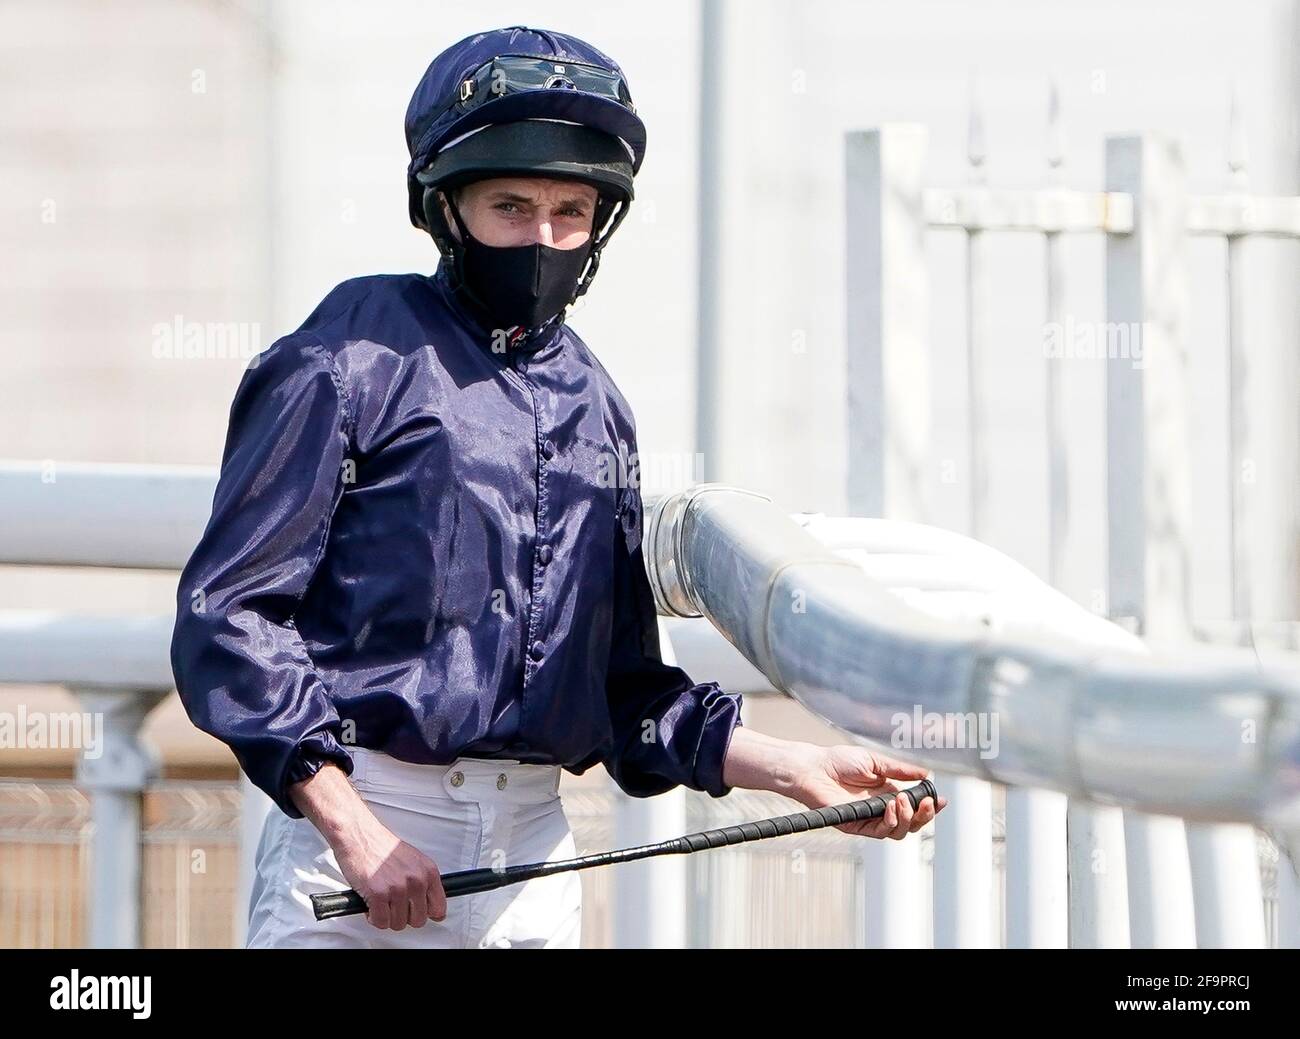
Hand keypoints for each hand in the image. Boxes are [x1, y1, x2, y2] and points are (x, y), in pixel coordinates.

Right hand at [331, 812, 447, 930]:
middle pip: (418, 920)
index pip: (439, 908)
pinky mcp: (378, 894)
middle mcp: (416, 880)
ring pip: (398, 924)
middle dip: (404, 917)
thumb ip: (424, 881)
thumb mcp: (413, 860)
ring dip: (387, 917)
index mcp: (428, 871)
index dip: (427, 914)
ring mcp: (398, 888)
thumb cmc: (382, 846)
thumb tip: (430, 905)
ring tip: (382, 901)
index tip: (419, 913)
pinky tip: (371, 905)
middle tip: (394, 906)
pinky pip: (380, 922)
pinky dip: (373, 917)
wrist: (359, 835)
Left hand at [793, 745, 946, 839]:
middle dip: (924, 816)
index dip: (930, 807)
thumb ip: (900, 770)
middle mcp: (881, 808)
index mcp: (888, 793)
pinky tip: (890, 808)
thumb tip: (925, 773)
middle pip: (911, 823)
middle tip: (927, 803)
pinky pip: (879, 832)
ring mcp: (870, 819)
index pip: (914, 806)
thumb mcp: (875, 761)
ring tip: (903, 800)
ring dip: (907, 818)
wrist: (814, 767)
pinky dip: (890, 822)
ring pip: (899, 831)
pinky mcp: (857, 826)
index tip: (941, 800)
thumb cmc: (839, 761)